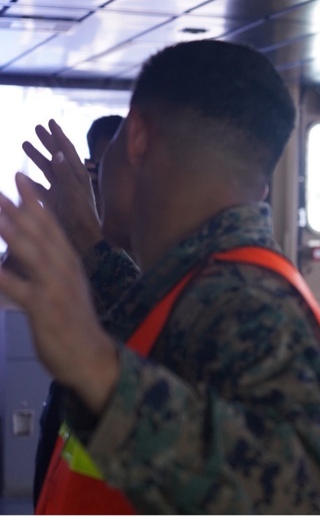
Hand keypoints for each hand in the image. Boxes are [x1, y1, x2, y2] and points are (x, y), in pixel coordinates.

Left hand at [0, 173, 118, 413]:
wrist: (92, 358)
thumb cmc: (74, 323)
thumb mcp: (65, 288)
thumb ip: (50, 265)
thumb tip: (32, 244)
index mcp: (69, 264)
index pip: (51, 226)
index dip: (35, 202)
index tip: (21, 179)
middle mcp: (64, 271)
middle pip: (41, 233)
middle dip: (20, 209)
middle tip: (4, 187)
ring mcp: (56, 289)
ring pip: (32, 255)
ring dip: (13, 233)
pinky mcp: (46, 310)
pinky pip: (20, 290)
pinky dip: (4, 277)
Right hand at [22, 119, 102, 255]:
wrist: (83, 243)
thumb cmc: (82, 219)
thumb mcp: (73, 194)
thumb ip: (66, 174)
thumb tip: (58, 153)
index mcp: (78, 176)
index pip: (67, 150)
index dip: (58, 136)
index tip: (50, 121)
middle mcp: (70, 181)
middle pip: (57, 156)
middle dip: (47, 141)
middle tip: (37, 127)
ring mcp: (60, 192)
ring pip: (46, 169)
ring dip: (37, 156)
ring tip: (25, 143)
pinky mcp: (52, 203)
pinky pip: (39, 188)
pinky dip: (30, 180)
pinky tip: (20, 175)